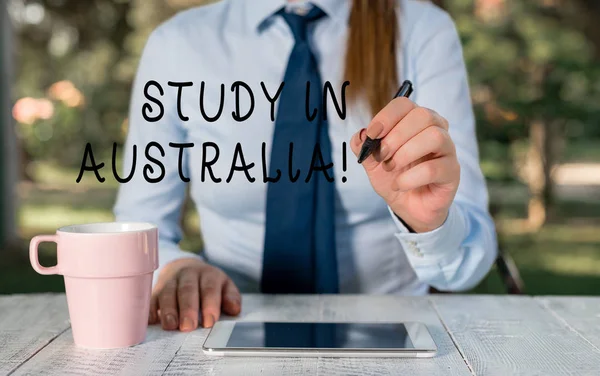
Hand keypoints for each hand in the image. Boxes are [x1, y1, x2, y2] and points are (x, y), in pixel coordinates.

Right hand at [149, 258, 241, 330]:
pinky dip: (150, 309)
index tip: (209, 322)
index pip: (209, 288)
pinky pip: (151, 297)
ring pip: (167, 293)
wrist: (185, 268)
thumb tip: (234, 309)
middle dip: (187, 309)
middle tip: (188, 326)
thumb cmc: (208, 283)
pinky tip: (151, 321)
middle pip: (187, 290)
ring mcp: (170, 280)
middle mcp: (188, 274)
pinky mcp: (156, 289)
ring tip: (170, 326)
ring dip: (168, 310)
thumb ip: (231, 297)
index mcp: (208, 274)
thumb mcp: (224, 286)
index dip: (209, 305)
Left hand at [350, 98, 459, 232]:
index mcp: (415, 121)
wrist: (408, 206)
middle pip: (423, 115)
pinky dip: (410, 177)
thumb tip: (361, 134)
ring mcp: (447, 150)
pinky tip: (399, 184)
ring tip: (391, 168)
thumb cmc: (394, 177)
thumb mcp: (372, 162)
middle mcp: (436, 129)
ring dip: (405, 153)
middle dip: (396, 136)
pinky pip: (434, 168)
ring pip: (434, 136)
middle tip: (382, 155)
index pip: (404, 104)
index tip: (372, 135)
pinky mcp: (452, 172)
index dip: (386, 117)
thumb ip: (363, 146)